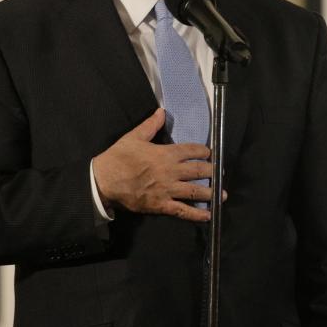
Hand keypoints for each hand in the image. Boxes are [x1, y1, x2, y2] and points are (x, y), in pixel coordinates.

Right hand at [93, 108, 224, 221]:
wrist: (103, 181)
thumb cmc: (118, 158)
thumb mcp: (134, 137)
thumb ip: (150, 125)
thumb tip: (161, 111)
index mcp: (166, 154)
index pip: (192, 151)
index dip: (204, 151)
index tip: (209, 153)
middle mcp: (171, 171)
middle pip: (199, 171)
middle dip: (212, 171)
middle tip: (219, 172)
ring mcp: (167, 190)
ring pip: (195, 191)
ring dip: (211, 193)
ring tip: (222, 194)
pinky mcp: (161, 205)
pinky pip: (182, 211)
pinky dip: (196, 214)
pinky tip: (208, 215)